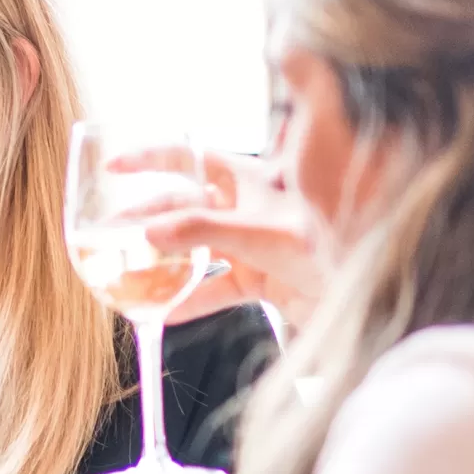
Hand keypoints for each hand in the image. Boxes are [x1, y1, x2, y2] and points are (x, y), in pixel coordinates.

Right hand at [110, 146, 322, 329]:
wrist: (369, 291)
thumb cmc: (331, 246)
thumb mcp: (263, 232)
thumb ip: (205, 231)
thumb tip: (149, 232)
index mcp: (251, 180)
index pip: (191, 158)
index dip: (151, 158)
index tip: (114, 166)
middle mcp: (248, 208)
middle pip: (180, 209)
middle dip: (141, 222)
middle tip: (104, 239)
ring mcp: (253, 244)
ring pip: (193, 251)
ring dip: (160, 264)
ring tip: (123, 278)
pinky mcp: (262, 279)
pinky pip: (214, 290)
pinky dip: (188, 302)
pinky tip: (160, 315)